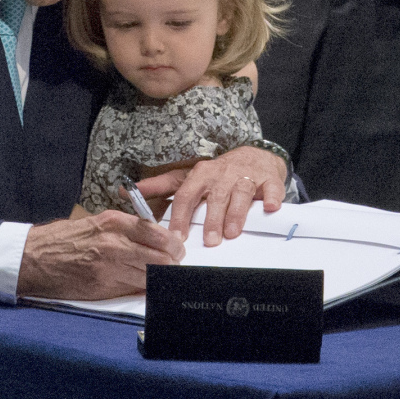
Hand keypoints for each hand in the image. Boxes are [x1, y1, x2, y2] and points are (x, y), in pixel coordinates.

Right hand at [17, 210, 183, 298]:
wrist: (33, 258)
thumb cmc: (62, 239)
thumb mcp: (96, 223)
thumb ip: (124, 230)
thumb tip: (153, 241)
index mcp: (113, 222)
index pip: (158, 233)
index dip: (173, 243)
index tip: (177, 248)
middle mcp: (114, 243)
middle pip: (161, 256)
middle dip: (172, 262)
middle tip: (174, 265)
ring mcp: (109, 267)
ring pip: (152, 275)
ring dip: (160, 277)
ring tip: (161, 276)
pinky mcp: (103, 287)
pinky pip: (134, 289)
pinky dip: (143, 288)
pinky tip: (143, 286)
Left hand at [139, 146, 286, 246]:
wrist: (254, 156)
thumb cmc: (218, 173)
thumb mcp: (188, 177)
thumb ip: (160, 186)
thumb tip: (127, 191)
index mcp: (201, 175)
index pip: (187, 195)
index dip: (181, 215)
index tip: (177, 236)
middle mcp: (222, 174)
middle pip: (215, 197)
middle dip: (211, 219)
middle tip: (209, 241)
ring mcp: (246, 176)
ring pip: (241, 193)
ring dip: (237, 213)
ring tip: (232, 233)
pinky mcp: (268, 179)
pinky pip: (271, 188)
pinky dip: (272, 197)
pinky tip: (271, 208)